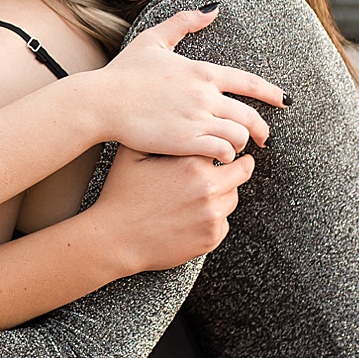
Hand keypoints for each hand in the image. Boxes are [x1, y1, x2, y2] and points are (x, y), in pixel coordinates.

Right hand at [91, 7, 286, 160]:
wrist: (101, 101)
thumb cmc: (124, 72)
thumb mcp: (154, 39)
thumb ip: (185, 22)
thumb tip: (212, 8)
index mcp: (202, 71)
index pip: (249, 82)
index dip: (272, 93)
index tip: (285, 101)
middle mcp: (205, 94)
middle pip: (250, 114)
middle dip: (262, 128)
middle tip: (264, 138)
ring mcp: (196, 118)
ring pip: (238, 135)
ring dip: (241, 144)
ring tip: (236, 150)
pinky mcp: (185, 141)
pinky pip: (221, 151)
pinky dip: (226, 157)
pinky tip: (219, 160)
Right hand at [91, 146, 253, 271]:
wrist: (116, 239)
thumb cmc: (122, 196)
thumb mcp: (133, 155)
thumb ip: (159, 134)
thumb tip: (173, 118)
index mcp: (191, 164)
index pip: (223, 145)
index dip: (219, 144)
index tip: (216, 146)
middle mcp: (207, 188)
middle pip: (242, 170)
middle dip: (236, 166)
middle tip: (228, 166)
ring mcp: (212, 215)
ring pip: (233, 197)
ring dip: (223, 193)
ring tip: (199, 194)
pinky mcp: (212, 237)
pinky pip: (224, 223)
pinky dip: (213, 219)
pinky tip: (191, 216)